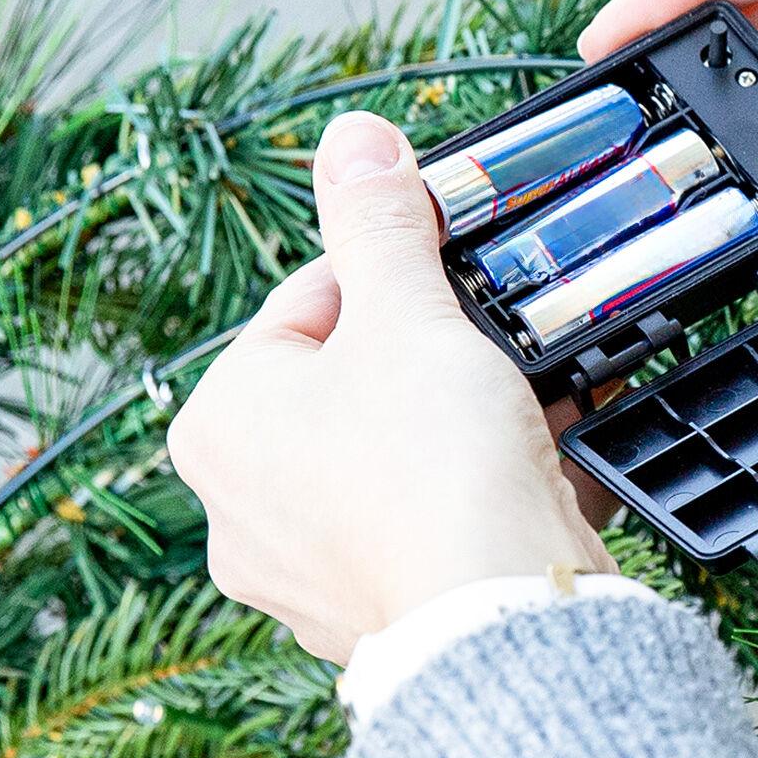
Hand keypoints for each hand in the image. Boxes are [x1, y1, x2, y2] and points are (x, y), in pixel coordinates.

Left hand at [168, 112, 610, 661]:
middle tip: (501, 345)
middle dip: (435, 362)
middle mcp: (237, 508)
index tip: (456, 279)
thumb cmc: (432, 464)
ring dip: (462, 429)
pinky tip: (536, 475)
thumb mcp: (408, 311)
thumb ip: (379, 221)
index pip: (308, 306)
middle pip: (352, 387)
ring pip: (391, 461)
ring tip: (531, 406)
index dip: (394, 281)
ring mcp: (301, 574)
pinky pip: (425, 528)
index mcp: (220, 423)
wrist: (501, 619)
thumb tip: (353, 138)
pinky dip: (475, 498)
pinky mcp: (372, 618)